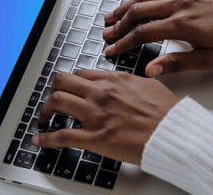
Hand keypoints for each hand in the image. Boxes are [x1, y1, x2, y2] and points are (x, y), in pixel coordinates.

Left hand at [32, 70, 178, 164]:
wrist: (173, 133)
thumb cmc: (166, 112)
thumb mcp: (148, 85)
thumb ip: (128, 81)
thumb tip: (120, 82)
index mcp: (114, 80)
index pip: (81, 73)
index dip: (70, 81)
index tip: (68, 87)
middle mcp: (101, 93)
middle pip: (62, 81)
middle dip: (53, 89)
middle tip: (52, 99)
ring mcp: (96, 114)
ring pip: (57, 101)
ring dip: (45, 109)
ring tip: (45, 117)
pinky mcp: (95, 138)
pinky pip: (62, 136)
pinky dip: (46, 138)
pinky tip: (39, 140)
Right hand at [103, 0, 212, 75]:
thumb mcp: (210, 60)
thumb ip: (177, 63)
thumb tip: (151, 70)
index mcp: (183, 25)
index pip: (142, 33)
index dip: (123, 42)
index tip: (112, 49)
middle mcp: (181, 5)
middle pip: (138, 12)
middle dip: (119, 24)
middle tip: (106, 33)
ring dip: (126, 5)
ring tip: (112, 15)